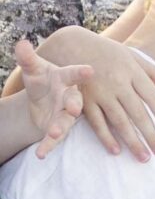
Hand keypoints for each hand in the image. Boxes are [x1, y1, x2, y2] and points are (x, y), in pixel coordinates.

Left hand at [15, 39, 92, 159]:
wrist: (43, 98)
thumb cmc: (43, 78)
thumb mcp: (33, 68)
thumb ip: (27, 57)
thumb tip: (21, 43)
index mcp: (65, 78)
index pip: (74, 73)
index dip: (81, 72)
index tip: (89, 70)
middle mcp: (69, 96)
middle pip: (74, 101)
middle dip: (74, 105)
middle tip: (74, 109)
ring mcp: (65, 114)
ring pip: (66, 122)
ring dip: (60, 128)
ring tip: (53, 134)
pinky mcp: (58, 128)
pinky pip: (55, 139)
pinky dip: (48, 146)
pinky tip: (40, 154)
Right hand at [33, 26, 154, 161]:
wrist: (75, 46)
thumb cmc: (109, 53)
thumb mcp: (133, 57)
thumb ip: (153, 73)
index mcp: (132, 72)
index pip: (152, 97)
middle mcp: (117, 83)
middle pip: (137, 113)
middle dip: (150, 134)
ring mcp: (100, 94)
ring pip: (119, 121)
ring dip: (132, 141)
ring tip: (144, 157)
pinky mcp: (85, 101)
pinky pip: (96, 123)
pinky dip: (106, 138)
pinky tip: (116, 151)